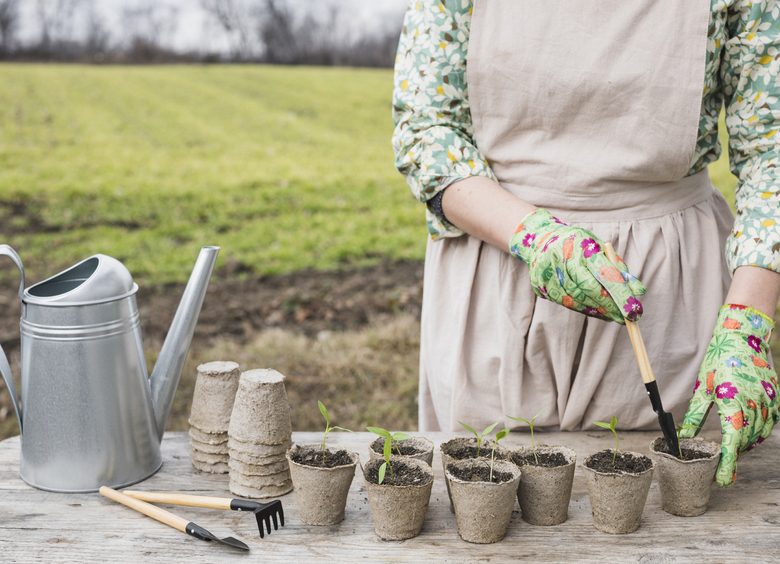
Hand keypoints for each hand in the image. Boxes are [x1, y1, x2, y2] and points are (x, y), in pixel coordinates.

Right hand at [509, 208, 645, 322]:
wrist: (541, 241)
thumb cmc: (578, 245)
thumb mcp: (600, 249)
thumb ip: (619, 269)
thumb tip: (638, 292)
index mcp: (581, 246)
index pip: (604, 273)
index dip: (620, 294)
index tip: (634, 311)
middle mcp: (563, 259)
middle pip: (589, 289)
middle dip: (610, 306)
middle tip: (626, 318)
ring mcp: (549, 274)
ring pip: (578, 300)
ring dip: (598, 311)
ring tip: (613, 316)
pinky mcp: (541, 287)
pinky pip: (567, 303)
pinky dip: (585, 309)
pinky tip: (596, 311)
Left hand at [680, 304, 777, 485]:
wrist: (744, 336)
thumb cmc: (720, 360)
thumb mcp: (703, 387)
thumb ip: (695, 415)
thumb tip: (684, 436)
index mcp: (732, 403)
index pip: (731, 443)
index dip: (727, 464)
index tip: (722, 480)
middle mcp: (754, 406)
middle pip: (744, 442)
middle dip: (733, 453)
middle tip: (720, 461)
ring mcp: (769, 403)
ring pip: (758, 435)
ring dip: (745, 442)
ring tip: (731, 443)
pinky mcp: (776, 399)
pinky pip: (768, 424)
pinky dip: (757, 431)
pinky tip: (746, 429)